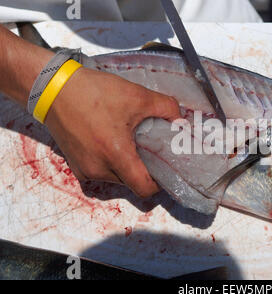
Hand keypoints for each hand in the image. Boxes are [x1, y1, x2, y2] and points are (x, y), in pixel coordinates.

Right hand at [45, 67, 179, 197]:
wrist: (53, 89)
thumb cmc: (93, 92)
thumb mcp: (137, 95)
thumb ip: (166, 107)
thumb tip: (181, 119)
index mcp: (116, 155)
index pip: (144, 188)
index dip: (159, 183)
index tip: (164, 169)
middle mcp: (99, 169)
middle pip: (131, 183)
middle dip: (143, 171)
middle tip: (150, 150)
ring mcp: (85, 170)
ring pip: (117, 179)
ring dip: (126, 167)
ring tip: (130, 143)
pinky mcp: (76, 166)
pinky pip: (101, 173)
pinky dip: (110, 164)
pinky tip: (112, 143)